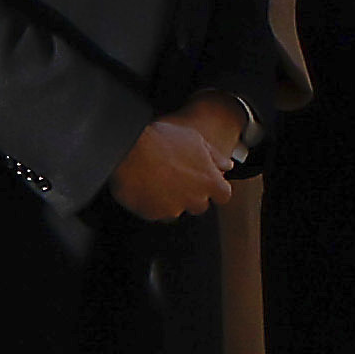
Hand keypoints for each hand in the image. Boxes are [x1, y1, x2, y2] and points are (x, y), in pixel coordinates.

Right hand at [104, 112, 230, 223]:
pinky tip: (144, 185)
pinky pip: (156, 212)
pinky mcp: (152, 214)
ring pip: (177, 209)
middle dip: (192, 194)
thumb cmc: (161, 140)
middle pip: (200, 205)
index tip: (205, 181)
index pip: (223, 195)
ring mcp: (173, 209)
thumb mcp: (194, 139)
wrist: (127, 149)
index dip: (215, 188)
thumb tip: (227, 166)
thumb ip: (215, 156)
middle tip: (176, 177)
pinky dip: (152, 203)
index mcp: (209, 181)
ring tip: (157, 178)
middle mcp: (194, 199)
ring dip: (171, 199)